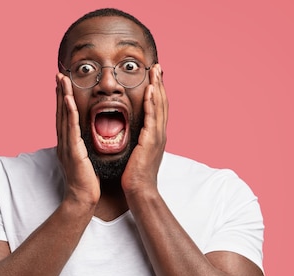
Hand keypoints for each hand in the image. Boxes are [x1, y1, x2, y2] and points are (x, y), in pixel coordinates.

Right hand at [55, 73, 99, 207]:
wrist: (82, 199)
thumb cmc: (86, 183)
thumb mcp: (84, 160)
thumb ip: (84, 148)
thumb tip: (88, 141)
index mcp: (67, 144)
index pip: (64, 117)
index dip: (63, 100)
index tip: (63, 85)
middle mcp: (63, 143)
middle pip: (60, 113)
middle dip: (59, 93)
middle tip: (59, 75)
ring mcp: (66, 146)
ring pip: (63, 117)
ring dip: (62, 97)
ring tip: (62, 80)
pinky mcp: (72, 151)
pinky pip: (70, 128)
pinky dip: (69, 113)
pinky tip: (69, 100)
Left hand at [121, 64, 167, 195]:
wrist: (139, 191)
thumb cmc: (134, 175)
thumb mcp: (136, 153)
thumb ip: (136, 141)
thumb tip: (131, 134)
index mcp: (155, 135)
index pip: (158, 108)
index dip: (157, 91)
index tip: (154, 76)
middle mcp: (159, 133)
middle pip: (162, 102)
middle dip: (160, 83)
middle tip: (157, 66)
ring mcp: (157, 137)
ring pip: (160, 106)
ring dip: (158, 87)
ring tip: (155, 71)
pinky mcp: (151, 141)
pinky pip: (152, 118)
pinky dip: (153, 103)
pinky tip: (151, 90)